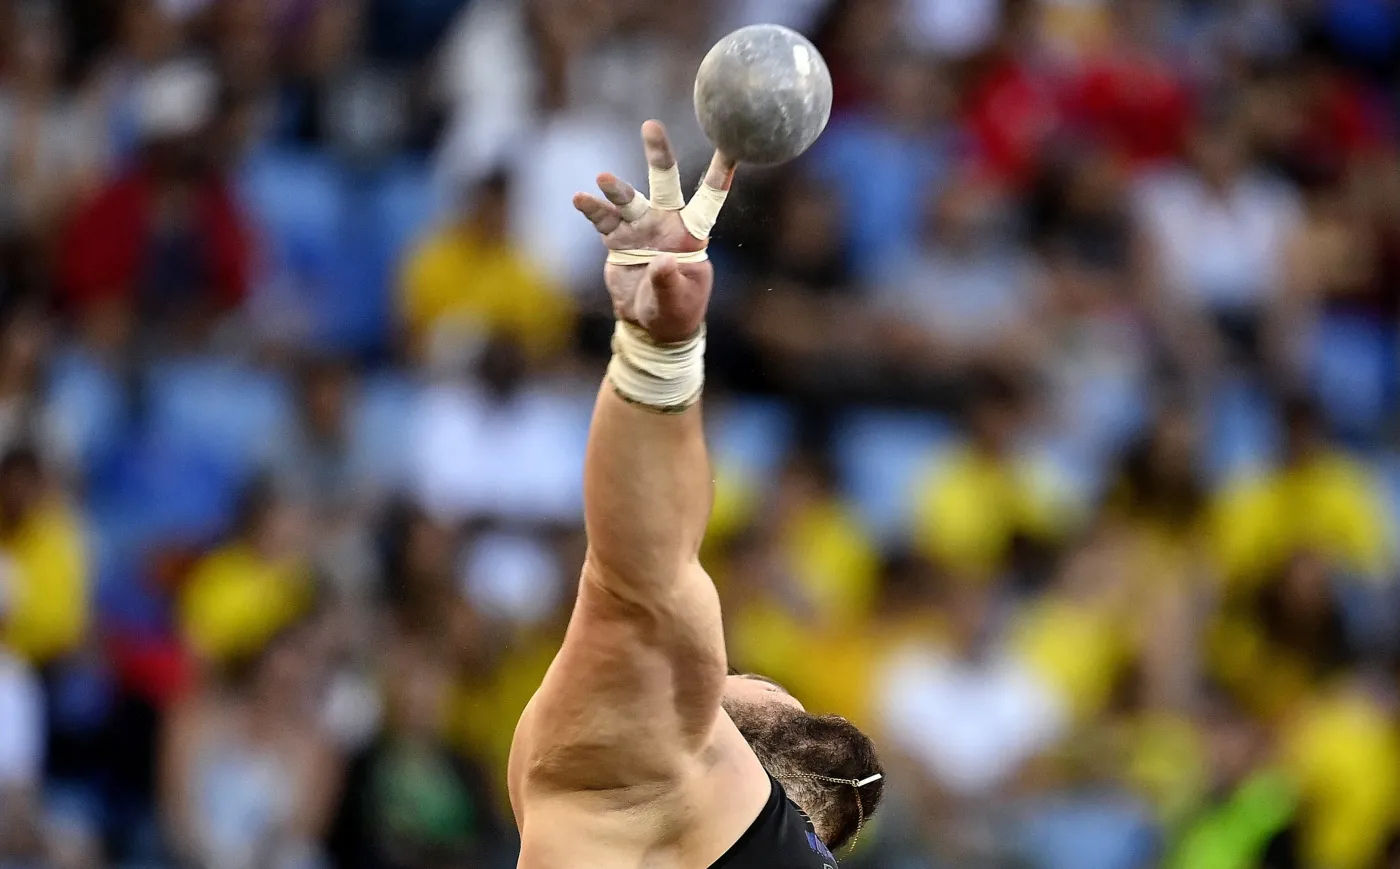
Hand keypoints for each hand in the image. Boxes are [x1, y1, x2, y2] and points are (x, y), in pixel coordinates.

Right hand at [573, 120, 736, 343]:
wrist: (649, 323)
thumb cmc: (675, 311)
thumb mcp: (676, 301)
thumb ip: (669, 282)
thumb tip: (662, 262)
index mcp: (692, 234)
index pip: (710, 197)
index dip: (719, 172)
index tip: (730, 144)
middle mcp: (666, 223)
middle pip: (664, 183)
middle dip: (658, 155)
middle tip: (651, 126)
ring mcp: (640, 228)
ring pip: (629, 200)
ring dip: (617, 189)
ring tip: (604, 179)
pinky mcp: (617, 239)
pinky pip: (603, 220)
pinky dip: (592, 209)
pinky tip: (580, 198)